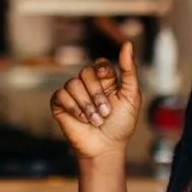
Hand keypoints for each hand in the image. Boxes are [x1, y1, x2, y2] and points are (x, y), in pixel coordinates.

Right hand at [49, 41, 142, 160]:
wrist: (106, 147)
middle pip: (86, 72)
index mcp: (105, 80)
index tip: (107, 81)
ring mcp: (73, 93)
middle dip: (97, 94)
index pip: (99, 63)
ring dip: (87, 104)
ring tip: (95, 120)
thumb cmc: (121, 124)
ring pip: (73, 83)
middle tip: (105, 113)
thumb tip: (128, 44)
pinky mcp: (60, 104)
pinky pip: (60, 94)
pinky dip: (73, 107)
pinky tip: (81, 119)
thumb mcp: (132, 96)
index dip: (102, 71)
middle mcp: (88, 84)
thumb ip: (130, 70)